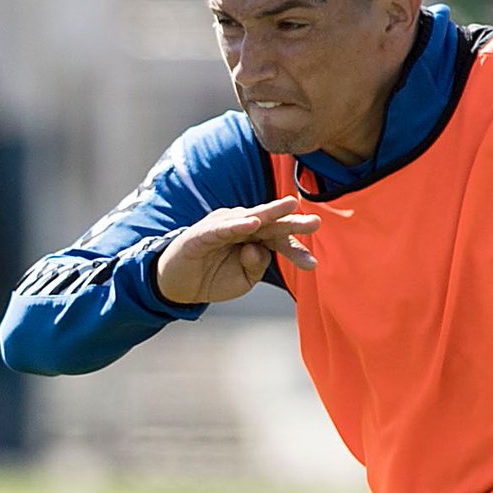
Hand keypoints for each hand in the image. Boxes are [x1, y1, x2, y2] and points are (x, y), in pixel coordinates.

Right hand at [154, 196, 319, 305]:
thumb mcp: (243, 280)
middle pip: (271, 223)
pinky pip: (223, 228)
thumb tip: (258, 249)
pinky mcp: (203, 233)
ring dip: (271, 212)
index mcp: (255, 238)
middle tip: (315, 222)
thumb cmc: (212, 278)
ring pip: (251, 217)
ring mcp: (223, 227)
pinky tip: (253, 222)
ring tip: (290, 207)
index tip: (312, 264)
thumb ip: (256, 266)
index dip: (295, 250)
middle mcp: (242, 227)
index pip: (280, 240)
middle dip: (293, 221)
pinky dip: (238, 224)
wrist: (177, 286)